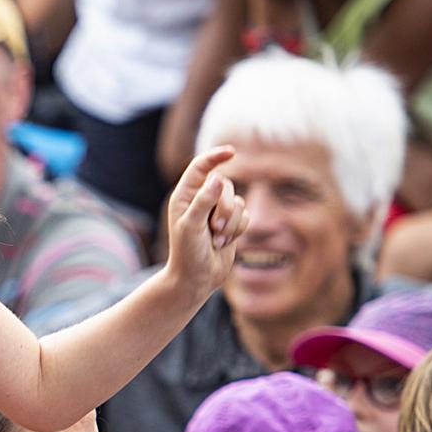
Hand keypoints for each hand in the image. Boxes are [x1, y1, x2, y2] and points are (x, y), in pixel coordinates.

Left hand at [162, 146, 248, 300]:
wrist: (196, 279)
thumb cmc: (187, 253)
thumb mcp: (192, 227)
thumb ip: (204, 202)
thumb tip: (217, 179)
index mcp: (184, 196)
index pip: (200, 167)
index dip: (215, 157)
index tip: (231, 152)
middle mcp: (201, 200)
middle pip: (226, 186)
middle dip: (225, 208)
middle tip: (213, 229)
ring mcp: (217, 211)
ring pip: (239, 201)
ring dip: (231, 223)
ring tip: (216, 240)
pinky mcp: (231, 223)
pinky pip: (246, 216)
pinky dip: (238, 230)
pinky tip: (224, 243)